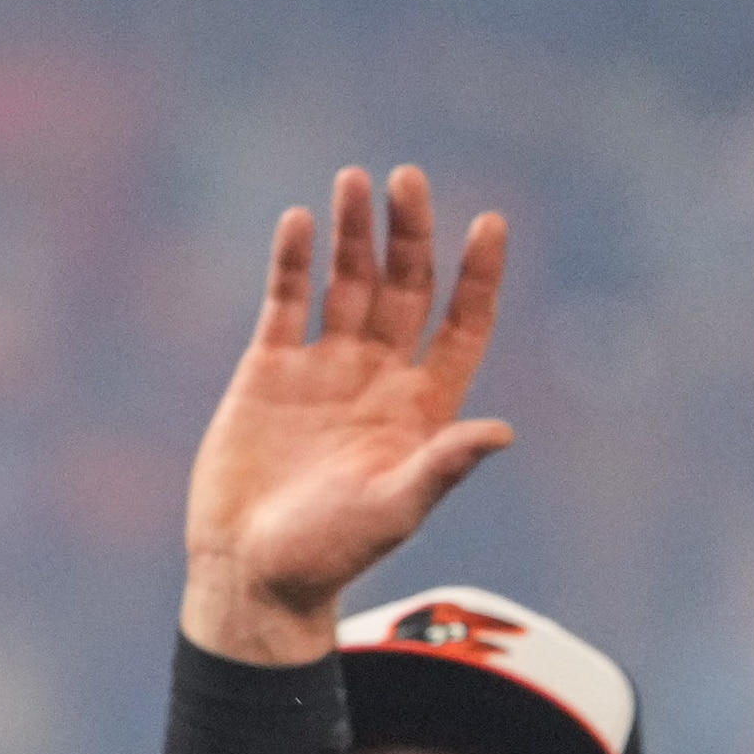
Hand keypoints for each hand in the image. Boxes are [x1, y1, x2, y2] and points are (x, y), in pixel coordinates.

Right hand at [178, 166, 512, 666]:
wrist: (250, 573)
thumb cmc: (330, 555)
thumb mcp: (395, 511)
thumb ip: (443, 465)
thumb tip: (503, 432)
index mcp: (421, 407)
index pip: (462, 324)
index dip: (478, 275)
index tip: (490, 222)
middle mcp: (378, 377)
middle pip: (406, 287)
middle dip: (410, 233)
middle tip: (409, 180)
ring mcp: (323, 369)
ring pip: (347, 282)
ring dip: (353, 233)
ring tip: (353, 180)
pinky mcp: (269, 371)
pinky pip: (284, 302)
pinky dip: (292, 262)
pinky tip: (299, 222)